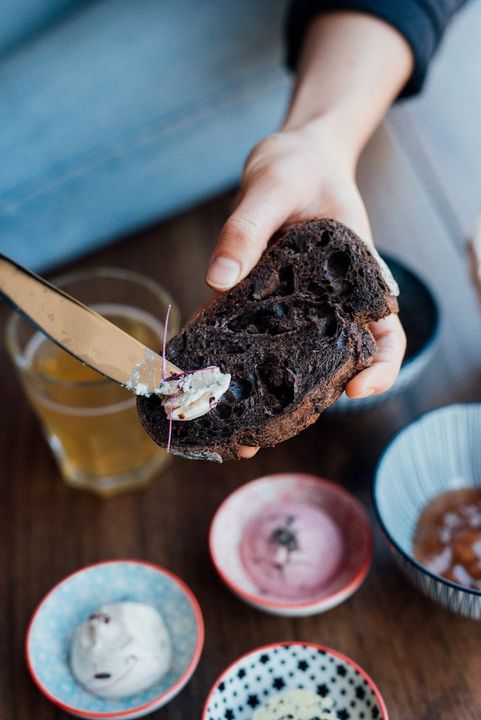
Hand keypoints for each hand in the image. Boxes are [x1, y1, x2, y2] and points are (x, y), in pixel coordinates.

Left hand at [205, 125, 404, 457]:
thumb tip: (217, 279)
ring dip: (259, 393)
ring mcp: (293, 307)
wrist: (288, 159)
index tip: (357, 389)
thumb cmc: (297, 168)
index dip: (379, 366)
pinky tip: (198, 377)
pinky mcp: (260, 302)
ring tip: (225, 426)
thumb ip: (247, 228)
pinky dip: (227, 358)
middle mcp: (326, 302)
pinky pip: (247, 335)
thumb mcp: (273, 184)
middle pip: (330, 361)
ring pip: (286, 358)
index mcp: (353, 277)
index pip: (384, 332)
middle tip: (261, 436)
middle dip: (303, 404)